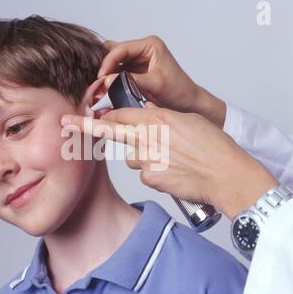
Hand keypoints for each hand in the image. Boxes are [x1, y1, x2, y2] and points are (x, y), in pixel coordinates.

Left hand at [61, 103, 278, 218]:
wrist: (226, 175)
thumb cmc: (213, 146)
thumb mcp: (188, 122)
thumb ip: (162, 118)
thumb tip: (147, 115)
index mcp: (157, 119)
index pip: (120, 115)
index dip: (102, 115)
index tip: (82, 114)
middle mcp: (147, 137)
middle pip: (111, 131)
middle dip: (86, 126)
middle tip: (67, 123)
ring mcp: (147, 159)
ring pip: (132, 157)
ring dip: (142, 157)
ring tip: (169, 160)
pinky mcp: (150, 179)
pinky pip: (144, 174)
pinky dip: (154, 173)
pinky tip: (172, 173)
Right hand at [98, 36, 225, 127]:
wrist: (188, 103)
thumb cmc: (178, 90)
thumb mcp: (154, 84)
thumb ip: (130, 80)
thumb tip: (107, 79)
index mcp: (150, 45)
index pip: (121, 48)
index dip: (109, 61)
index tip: (101, 76)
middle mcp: (143, 50)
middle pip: (115, 53)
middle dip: (106, 66)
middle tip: (98, 82)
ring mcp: (138, 61)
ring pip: (114, 63)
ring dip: (107, 74)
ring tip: (101, 87)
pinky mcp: (136, 72)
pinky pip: (118, 73)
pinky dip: (112, 81)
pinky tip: (106, 89)